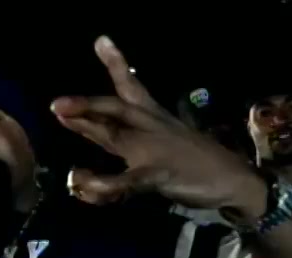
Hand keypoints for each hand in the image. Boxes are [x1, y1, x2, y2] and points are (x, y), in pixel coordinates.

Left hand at [52, 36, 266, 220]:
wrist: (235, 181)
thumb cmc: (197, 162)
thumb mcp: (159, 144)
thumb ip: (126, 139)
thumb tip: (100, 134)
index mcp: (153, 119)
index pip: (131, 87)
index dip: (116, 65)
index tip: (101, 40)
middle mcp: (150, 128)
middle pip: (116, 109)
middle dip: (86, 104)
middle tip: (56, 103)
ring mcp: (154, 150)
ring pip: (116, 135)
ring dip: (89, 127)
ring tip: (64, 124)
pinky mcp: (159, 175)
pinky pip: (128, 180)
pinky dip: (106, 183)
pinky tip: (86, 184)